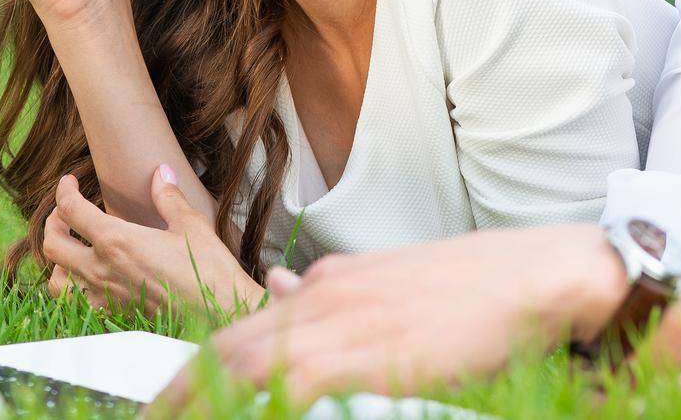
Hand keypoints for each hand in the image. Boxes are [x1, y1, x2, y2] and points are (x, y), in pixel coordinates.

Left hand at [45, 166, 263, 315]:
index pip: (71, 210)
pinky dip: (72, 288)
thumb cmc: (207, 269)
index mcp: (116, 241)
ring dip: (57, 260)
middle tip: (66, 211)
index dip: (64, 191)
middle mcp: (101, 269)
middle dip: (53, 222)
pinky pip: (75, 303)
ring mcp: (103, 296)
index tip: (69, 182)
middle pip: (52, 244)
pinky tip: (88, 278)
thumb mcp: (189, 224)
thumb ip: (168, 197)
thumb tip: (161, 173)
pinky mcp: (113, 314)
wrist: (219, 313)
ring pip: (55, 281)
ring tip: (71, 247)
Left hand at [145, 223, 627, 413]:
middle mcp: (324, 298)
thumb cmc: (479, 288)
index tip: (163, 400)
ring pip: (240, 366)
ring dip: (197, 399)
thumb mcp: (391, 281)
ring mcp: (341, 323)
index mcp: (330, 284)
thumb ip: (332, 291)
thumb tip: (280, 294)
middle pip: (226, 347)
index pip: (242, 329)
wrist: (537, 275)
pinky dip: (253, 404)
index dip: (196, 368)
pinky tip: (236, 414)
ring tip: (160, 417)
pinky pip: (285, 388)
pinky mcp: (364, 353)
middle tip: (143, 417)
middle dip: (174, 390)